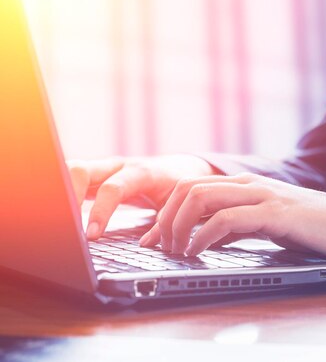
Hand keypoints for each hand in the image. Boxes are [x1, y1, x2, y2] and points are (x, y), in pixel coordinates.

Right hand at [67, 155, 214, 239]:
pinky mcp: (98, 175)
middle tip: (65, 225)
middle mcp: (118, 167)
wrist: (182, 167)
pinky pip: (74, 178)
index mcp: (140, 173)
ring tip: (58, 219)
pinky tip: (59, 211)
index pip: (112, 189)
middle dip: (68, 195)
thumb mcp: (177, 205)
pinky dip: (64, 192)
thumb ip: (164, 223)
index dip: (100, 212)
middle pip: (82, 170)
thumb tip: (147, 244)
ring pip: (73, 170)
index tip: (91, 236)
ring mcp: (105, 169)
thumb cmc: (178, 186)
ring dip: (62, 192)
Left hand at [139, 173, 325, 262]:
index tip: (150, 240)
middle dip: (163, 219)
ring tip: (174, 252)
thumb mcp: (268, 226)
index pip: (191, 189)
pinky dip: (204, 236)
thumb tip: (206, 239)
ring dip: (178, 227)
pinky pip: (228, 218)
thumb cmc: (315, 229)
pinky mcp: (276, 212)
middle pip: (187, 189)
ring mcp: (263, 195)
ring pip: (201, 197)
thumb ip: (238, 227)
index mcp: (246, 186)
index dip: (163, 214)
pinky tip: (199, 251)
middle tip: (157, 248)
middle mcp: (250, 185)